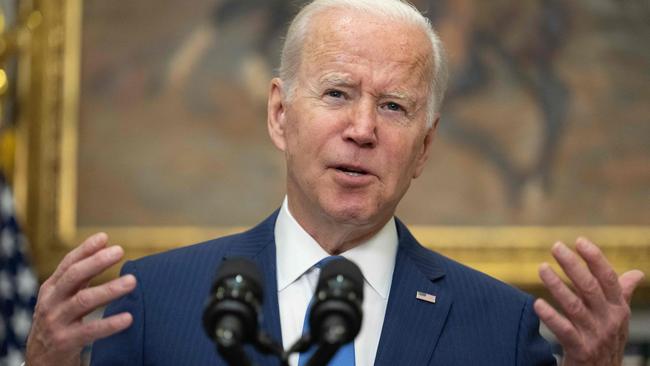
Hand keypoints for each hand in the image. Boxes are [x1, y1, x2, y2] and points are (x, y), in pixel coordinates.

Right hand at [25, 233, 136, 365]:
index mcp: (51, 288)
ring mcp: (56, 322)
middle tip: (120, 251)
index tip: (105, 237)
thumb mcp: (63, 296)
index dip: (85, 249)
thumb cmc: (60, 320)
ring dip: (109, 289)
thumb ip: (82, 275)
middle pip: (73, 277)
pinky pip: (90, 331)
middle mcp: (51, 302)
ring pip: (83, 301)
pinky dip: (110, 324)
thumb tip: (105, 244)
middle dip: (96, 262)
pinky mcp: (65, 341)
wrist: (41, 359)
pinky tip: (128, 317)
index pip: (68, 264)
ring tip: (132, 281)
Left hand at [534, 237, 644, 365]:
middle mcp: (609, 320)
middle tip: (555, 247)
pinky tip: (537, 304)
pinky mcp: (581, 350)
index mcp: (618, 308)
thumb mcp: (616, 318)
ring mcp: (596, 336)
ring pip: (575, 307)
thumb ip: (622, 294)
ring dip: (557, 286)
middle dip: (573, 266)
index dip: (595, 259)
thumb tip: (637, 274)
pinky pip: (565, 331)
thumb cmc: (606, 340)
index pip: (608, 279)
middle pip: (590, 288)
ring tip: (541, 268)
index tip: (579, 241)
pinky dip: (551, 317)